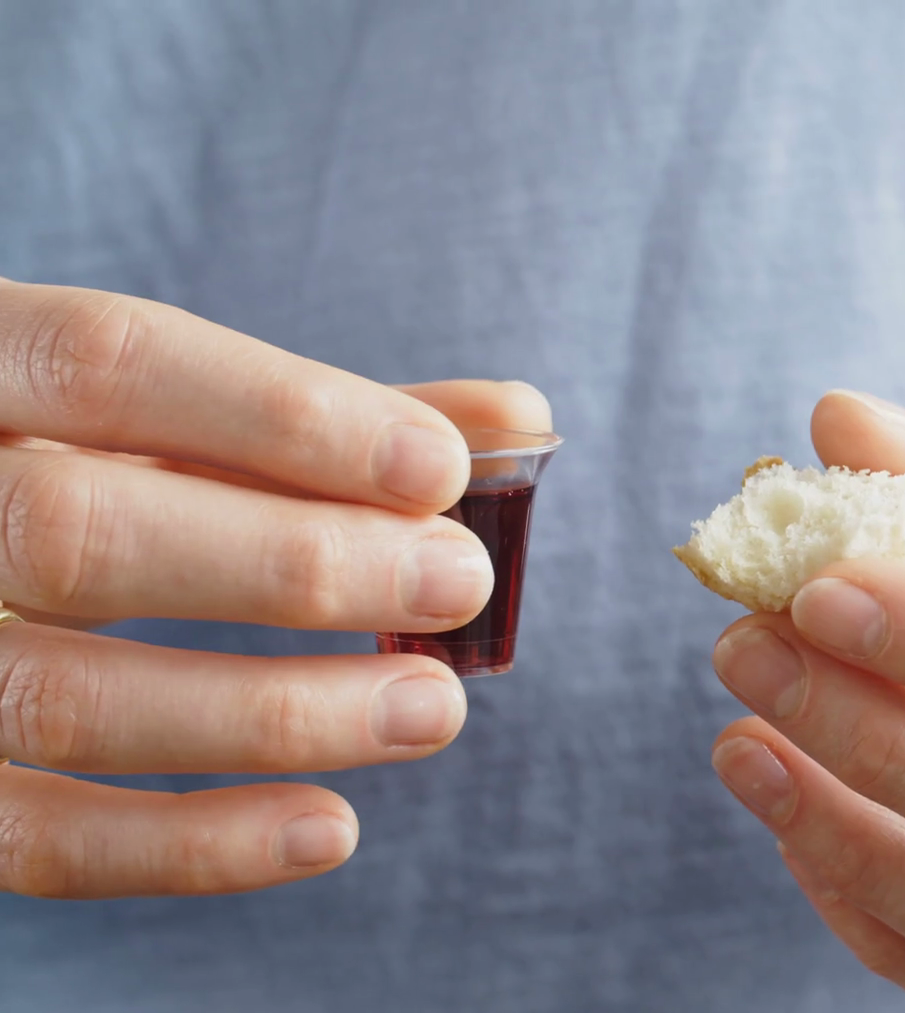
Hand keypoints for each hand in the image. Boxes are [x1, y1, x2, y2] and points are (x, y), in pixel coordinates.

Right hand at [0, 278, 549, 897]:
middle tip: (458, 583)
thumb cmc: (68, 462)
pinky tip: (329, 826)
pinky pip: (36, 839)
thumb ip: (322, 417)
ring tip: (430, 706)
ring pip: (64, 699)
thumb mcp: (159, 414)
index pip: (109, 362)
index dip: (285, 416)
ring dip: (275, 711)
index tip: (438, 471)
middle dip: (296, 565)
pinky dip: (192, 844)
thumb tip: (515, 419)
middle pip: (80, 533)